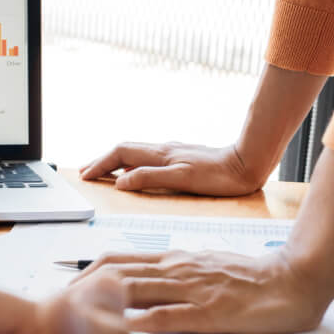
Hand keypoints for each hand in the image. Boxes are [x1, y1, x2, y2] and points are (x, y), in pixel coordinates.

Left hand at [75, 248, 324, 333]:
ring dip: (94, 305)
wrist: (296, 280)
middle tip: (47, 313)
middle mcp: (174, 270)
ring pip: (133, 289)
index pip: (113, 262)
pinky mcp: (210, 312)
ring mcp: (191, 289)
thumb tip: (122, 294)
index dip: (79, 277)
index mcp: (170, 261)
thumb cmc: (246, 281)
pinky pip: (167, 317)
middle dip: (75, 293)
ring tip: (65, 322)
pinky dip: (136, 326)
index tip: (54, 296)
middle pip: (112, 274)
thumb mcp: (196, 271)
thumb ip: (162, 280)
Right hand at [79, 141, 264, 195]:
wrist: (248, 163)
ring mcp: (172, 153)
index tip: (85, 176)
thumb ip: (149, 179)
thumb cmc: (218, 176)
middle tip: (85, 171)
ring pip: (135, 153)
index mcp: (160, 155)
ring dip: (114, 161)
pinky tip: (132, 171)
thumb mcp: (181, 179)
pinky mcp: (181, 158)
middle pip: (123, 150)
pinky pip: (147, 158)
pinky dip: (130, 164)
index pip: (120, 155)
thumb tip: (120, 182)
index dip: (100, 164)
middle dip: (101, 160)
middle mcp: (163, 150)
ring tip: (102, 171)